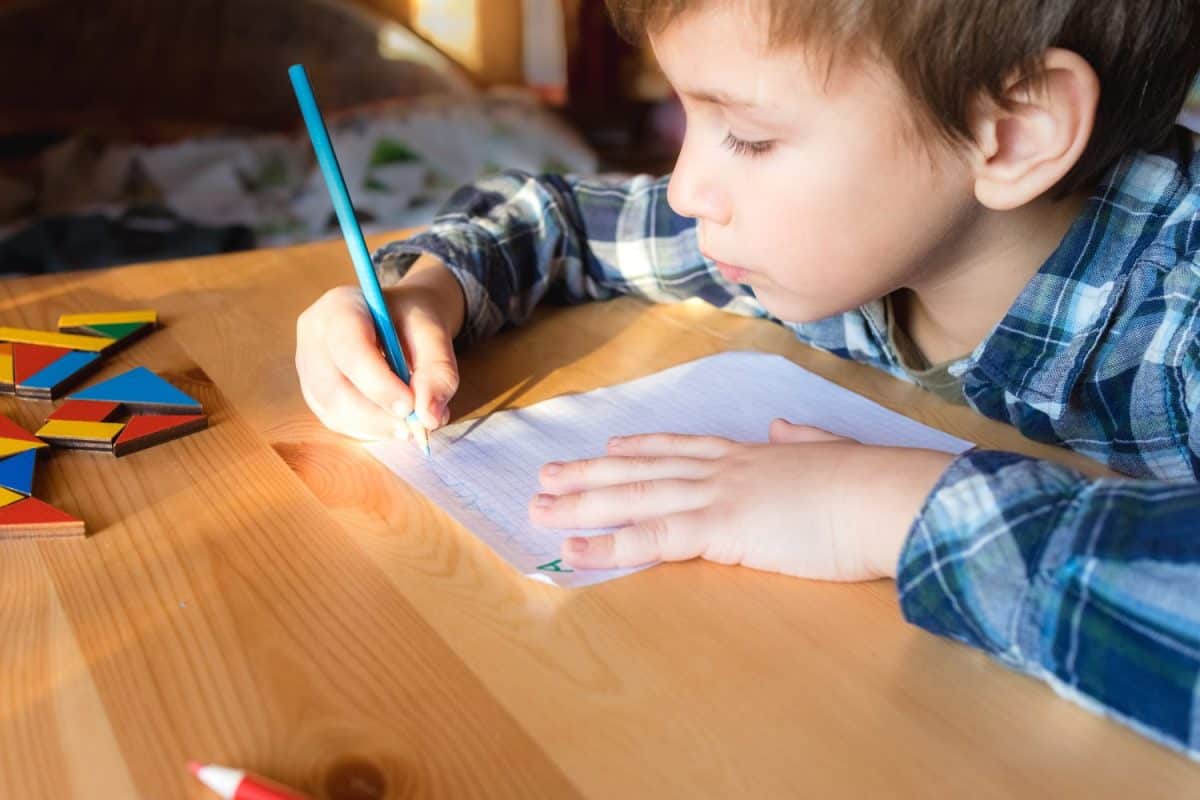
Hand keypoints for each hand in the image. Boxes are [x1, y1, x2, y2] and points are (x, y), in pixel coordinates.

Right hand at [296, 254, 464, 439]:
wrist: (397, 317)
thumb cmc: (412, 319)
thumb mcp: (434, 333)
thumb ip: (438, 371)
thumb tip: (429, 418)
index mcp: (339, 307)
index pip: (350, 350)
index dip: (379, 384)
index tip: (410, 407)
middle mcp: (313, 338)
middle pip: (335, 388)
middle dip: (378, 415)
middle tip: (416, 426)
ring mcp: (308, 368)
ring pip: (335, 412)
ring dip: (377, 427)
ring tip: (411, 424)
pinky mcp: (314, 393)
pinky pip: (337, 422)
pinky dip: (370, 430)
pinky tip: (393, 422)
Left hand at [528, 420, 954, 579]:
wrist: (884, 496)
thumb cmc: (870, 484)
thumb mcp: (831, 454)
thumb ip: (802, 441)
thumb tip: (783, 429)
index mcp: (749, 455)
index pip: (682, 448)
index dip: (641, 447)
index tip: (609, 444)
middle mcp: (722, 469)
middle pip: (642, 469)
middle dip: (591, 472)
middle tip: (547, 473)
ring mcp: (716, 496)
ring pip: (633, 497)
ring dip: (581, 502)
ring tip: (539, 505)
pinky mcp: (719, 529)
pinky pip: (651, 538)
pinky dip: (607, 543)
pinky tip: (572, 547)